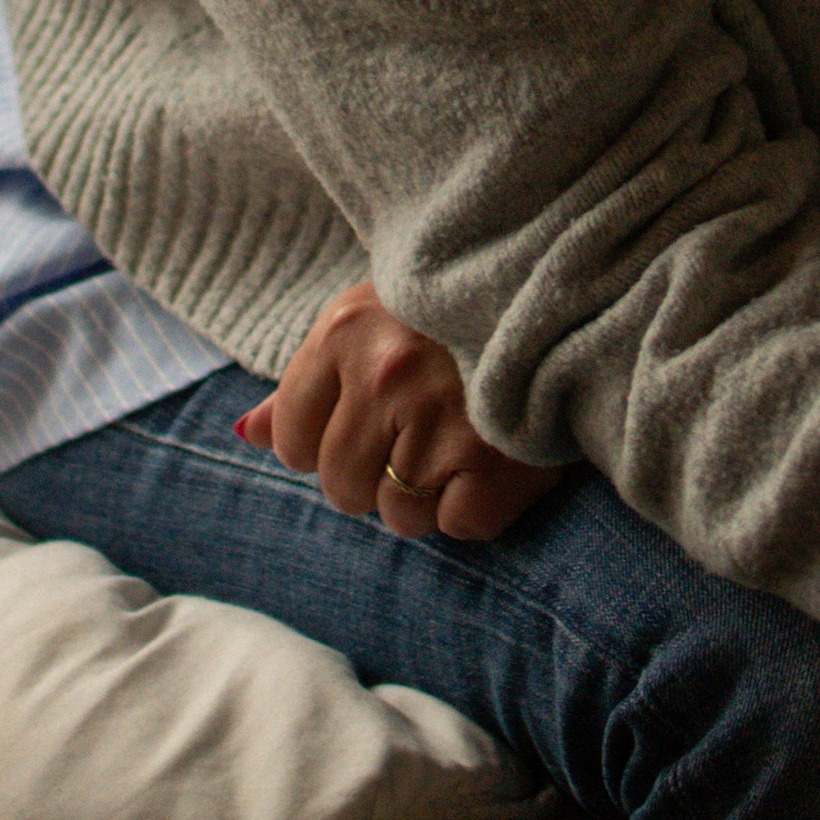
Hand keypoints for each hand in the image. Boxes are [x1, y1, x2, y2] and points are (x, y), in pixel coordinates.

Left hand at [234, 281, 569, 544]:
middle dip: (378, 477)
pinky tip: (497, 459)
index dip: (329, 444)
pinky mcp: (490, 460)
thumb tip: (246, 434)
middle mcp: (384, 375)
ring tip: (465, 443)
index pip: (294, 442)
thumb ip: (309, 381)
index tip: (373, 423)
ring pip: (398, 515)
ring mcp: (437, 420)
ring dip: (430, 496)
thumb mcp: (375, 319)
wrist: (573, 294)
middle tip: (427, 436)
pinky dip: (479, 506)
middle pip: (341, 487)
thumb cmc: (459, 314)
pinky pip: (457, 525)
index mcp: (345, 331)